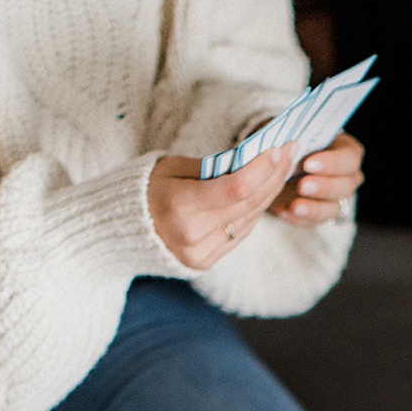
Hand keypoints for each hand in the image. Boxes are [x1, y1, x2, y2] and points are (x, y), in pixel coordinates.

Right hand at [148, 145, 293, 269]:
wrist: (122, 228)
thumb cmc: (147, 187)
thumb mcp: (171, 167)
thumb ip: (211, 167)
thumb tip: (252, 159)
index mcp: (180, 205)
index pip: (237, 188)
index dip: (263, 168)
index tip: (278, 148)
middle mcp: (192, 234)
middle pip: (248, 204)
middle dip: (273, 176)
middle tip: (289, 153)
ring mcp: (199, 253)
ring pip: (249, 220)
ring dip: (268, 194)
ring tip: (280, 169)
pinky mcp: (204, 262)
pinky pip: (240, 234)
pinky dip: (253, 213)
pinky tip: (263, 193)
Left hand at [269, 132, 364, 224]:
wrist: (277, 165)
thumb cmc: (289, 144)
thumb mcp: (289, 135)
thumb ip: (291, 138)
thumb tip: (282, 144)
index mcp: (345, 150)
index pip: (349, 158)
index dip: (332, 163)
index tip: (309, 165)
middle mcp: (347, 176)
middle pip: (346, 186)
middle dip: (324, 187)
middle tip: (302, 186)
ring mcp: (337, 199)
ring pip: (334, 208)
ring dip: (314, 209)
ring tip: (295, 207)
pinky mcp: (321, 215)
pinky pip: (314, 222)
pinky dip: (299, 219)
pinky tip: (284, 212)